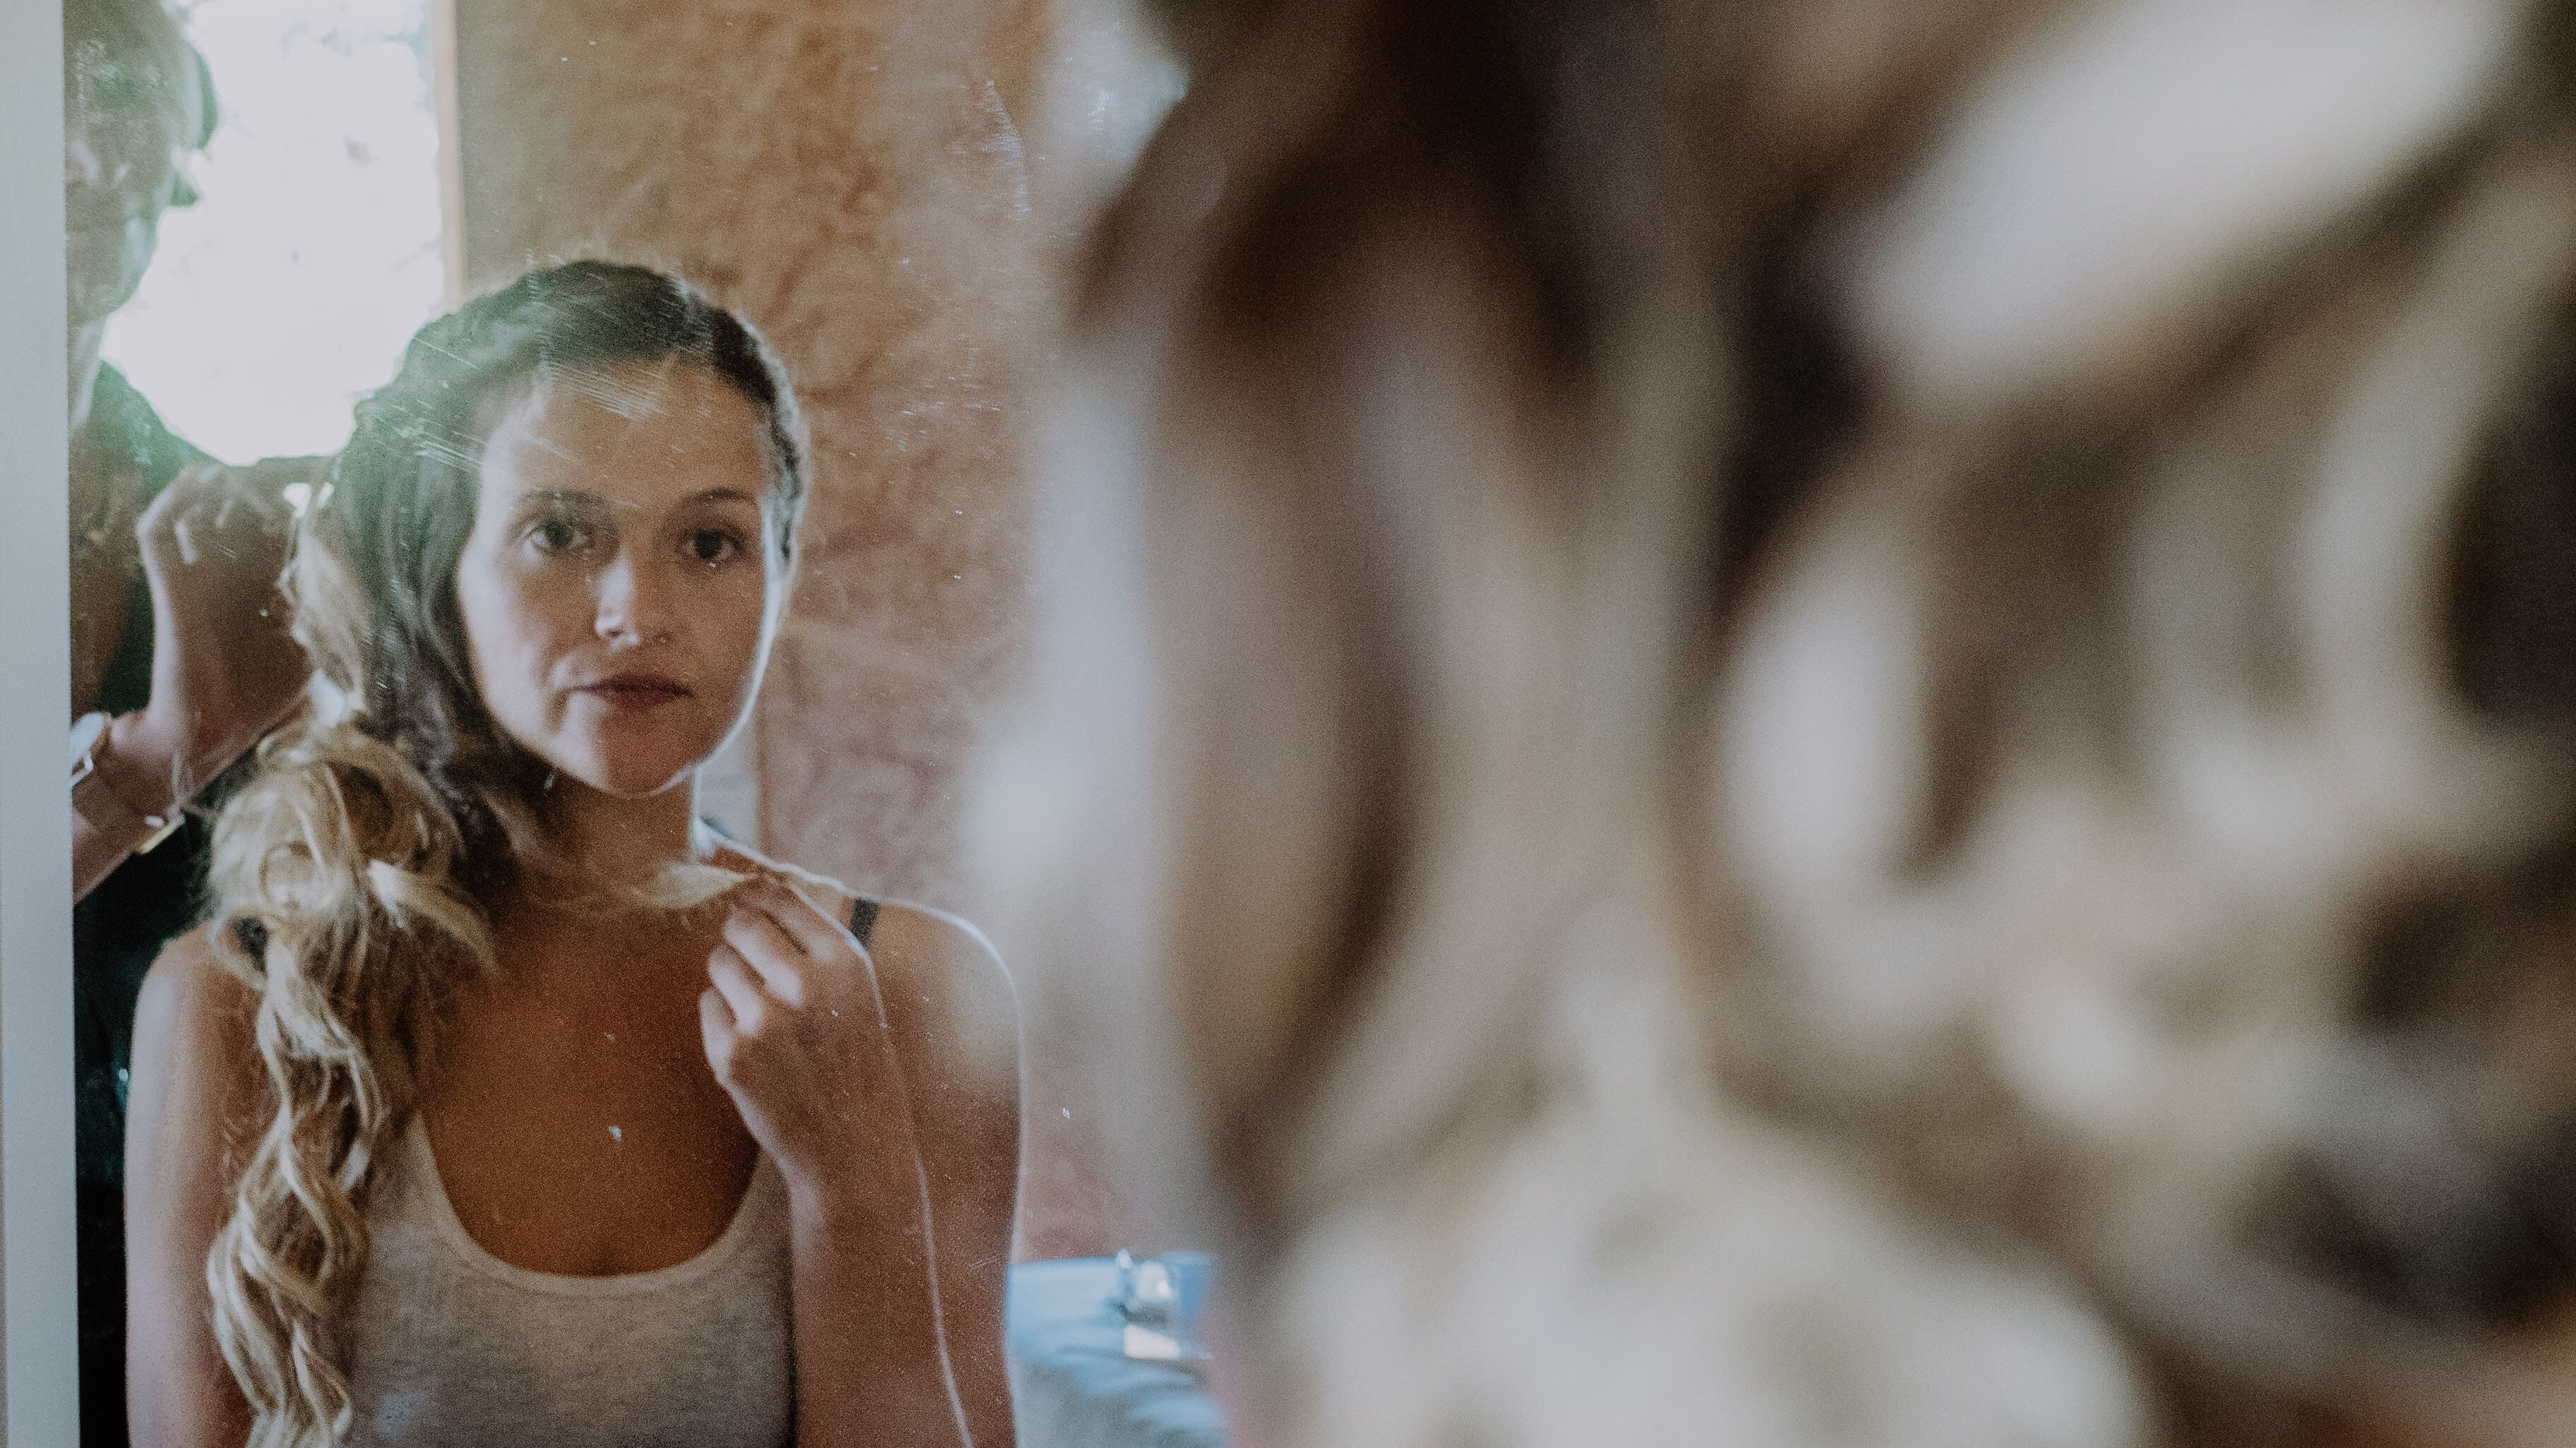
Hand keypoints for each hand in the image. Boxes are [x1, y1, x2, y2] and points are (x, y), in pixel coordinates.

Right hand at [115, 459, 314, 811]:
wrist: (211, 729)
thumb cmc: (263, 691)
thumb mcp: (313, 644)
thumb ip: (326, 604)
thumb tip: (352, 559)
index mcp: (264, 578)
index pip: (281, 520)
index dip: (301, 492)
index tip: (332, 467)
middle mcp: (228, 567)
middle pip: (245, 501)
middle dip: (274, 476)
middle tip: (307, 463)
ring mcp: (196, 570)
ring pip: (201, 503)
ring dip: (231, 483)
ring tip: (263, 481)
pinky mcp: (168, 581)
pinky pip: (158, 528)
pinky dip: (176, 499)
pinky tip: (205, 479)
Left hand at [702, 879, 925, 1212]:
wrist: (856, 1147)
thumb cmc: (856, 1062)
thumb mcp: (857, 992)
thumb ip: (814, 946)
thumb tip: (753, 892)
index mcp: (845, 960)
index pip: (781, 897)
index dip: (755, 894)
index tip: (745, 897)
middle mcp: (805, 983)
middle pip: (740, 925)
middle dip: (739, 938)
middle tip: (751, 962)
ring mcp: (765, 1020)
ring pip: (718, 964)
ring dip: (731, 980)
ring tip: (763, 1014)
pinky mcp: (732, 1055)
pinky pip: (707, 1007)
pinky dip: (722, 1020)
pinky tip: (755, 1047)